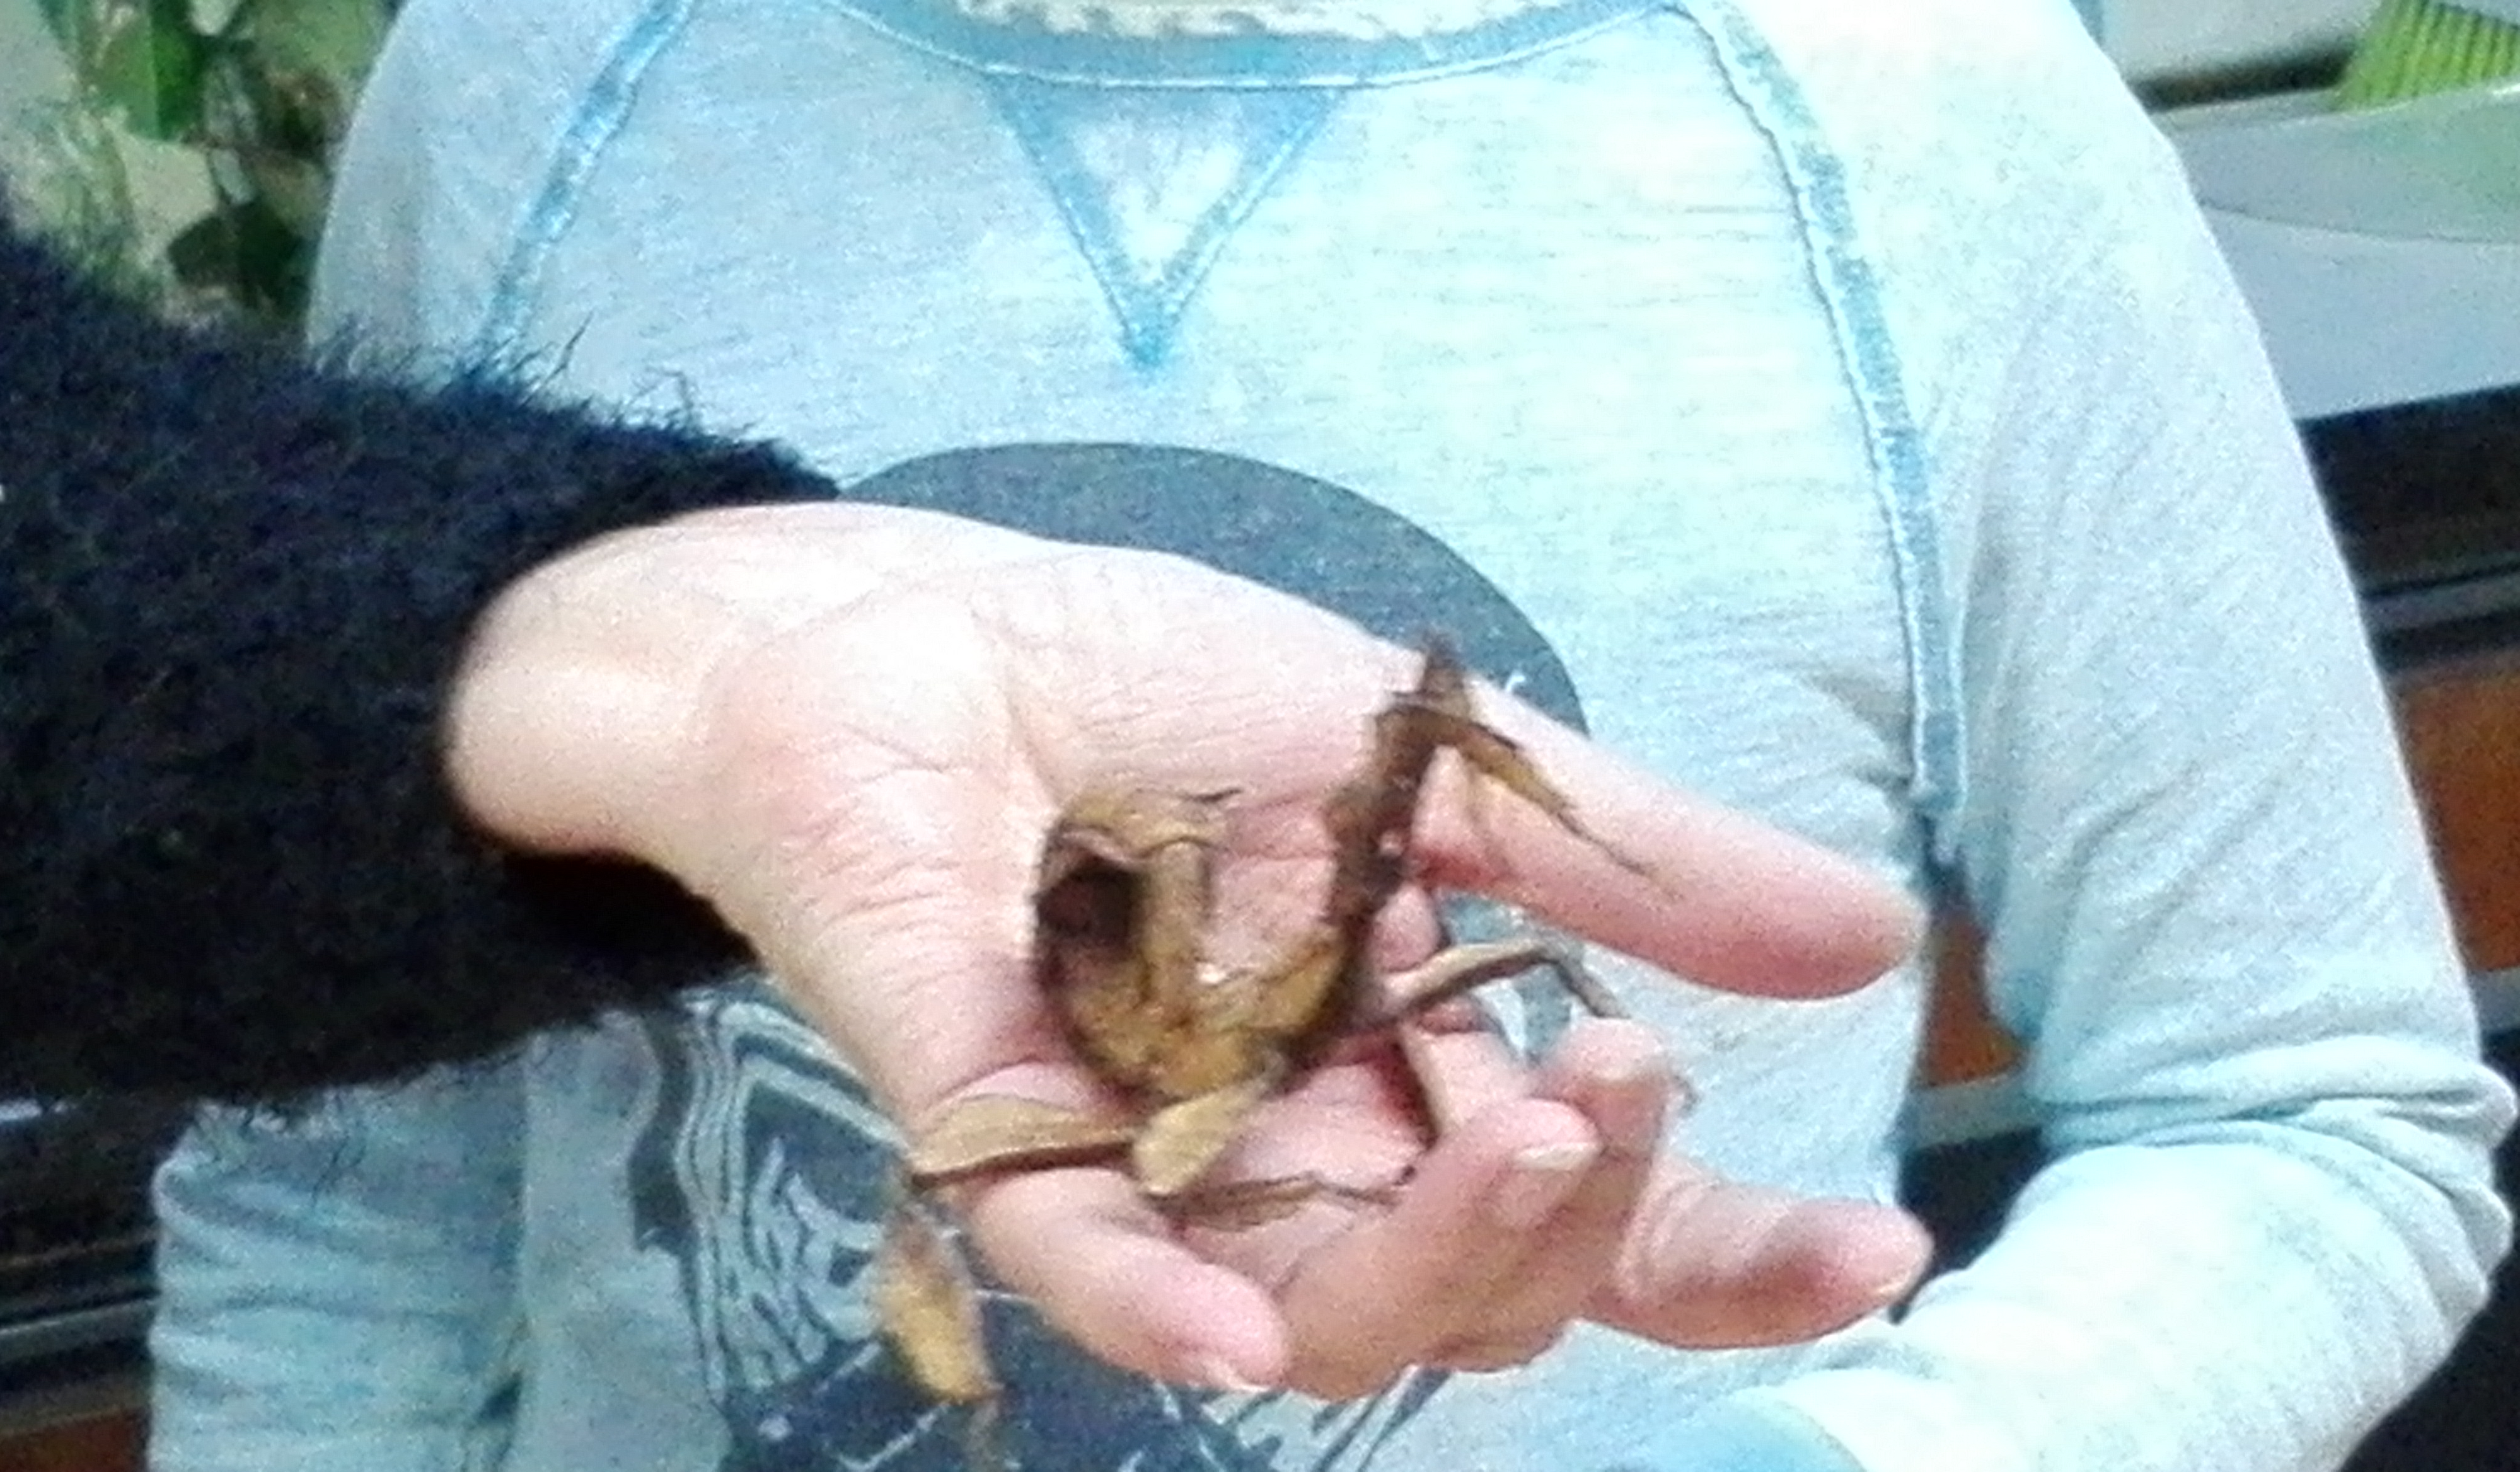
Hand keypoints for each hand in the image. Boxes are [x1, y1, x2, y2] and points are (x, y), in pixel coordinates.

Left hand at [446, 501, 1930, 1394]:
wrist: (903, 619)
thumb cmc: (1149, 681)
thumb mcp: (1438, 753)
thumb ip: (1629, 858)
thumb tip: (1871, 940)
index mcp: (1408, 1055)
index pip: (1588, 1196)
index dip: (1726, 1250)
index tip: (1866, 1243)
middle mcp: (1296, 1136)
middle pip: (1478, 1280)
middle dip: (1588, 1222)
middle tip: (1620, 1084)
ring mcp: (1150, 1149)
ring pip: (1323, 1302)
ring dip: (1448, 1254)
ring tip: (1537, 1131)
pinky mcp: (992, 1121)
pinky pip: (1079, 1258)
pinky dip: (1159, 1302)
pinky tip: (1241, 1333)